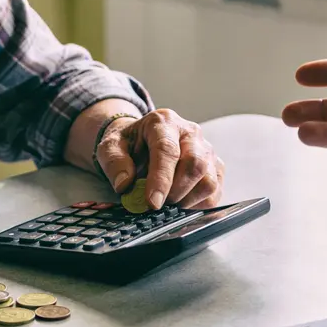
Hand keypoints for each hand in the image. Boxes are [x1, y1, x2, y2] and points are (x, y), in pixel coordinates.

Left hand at [95, 109, 224, 208]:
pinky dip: (198, 205)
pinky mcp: (215, 167)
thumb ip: (115, 163)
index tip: (152, 202)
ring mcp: (206, 149)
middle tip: (156, 204)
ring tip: (167, 202)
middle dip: (175, 192)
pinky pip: (215, 192)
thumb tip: (125, 184)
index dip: (161, 179)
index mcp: (163, 122)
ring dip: (187, 201)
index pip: (167, 150)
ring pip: (209, 181)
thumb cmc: (129, 144)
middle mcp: (190, 132)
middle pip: (194, 165)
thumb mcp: (110, 147)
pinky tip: (180, 203)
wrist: (142, 141)